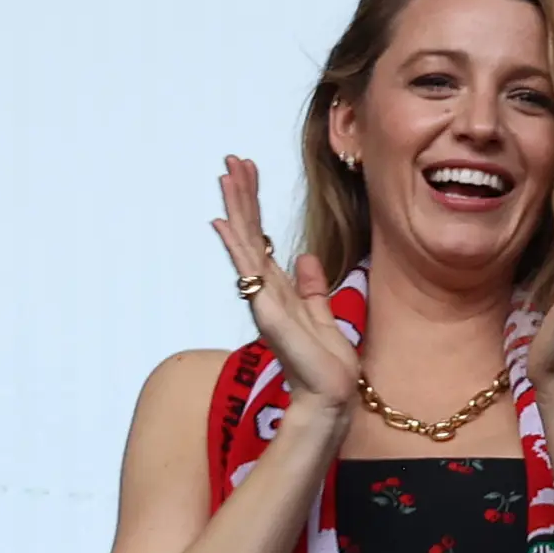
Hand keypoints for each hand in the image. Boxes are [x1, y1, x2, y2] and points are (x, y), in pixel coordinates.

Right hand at [210, 157, 358, 415]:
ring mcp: (262, 298)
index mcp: (279, 288)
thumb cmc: (325, 362)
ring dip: (237, 207)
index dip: (254, 205)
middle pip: (248, 232)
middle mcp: (265, 289)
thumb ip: (312, 287)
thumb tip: (306, 258)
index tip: (249, 173)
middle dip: (242, 195)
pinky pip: (248, 270)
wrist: (330, 392)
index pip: (261, 237)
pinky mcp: (266, 310)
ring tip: (228, 174)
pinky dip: (235, 245)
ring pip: (245, 242)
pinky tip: (223, 222)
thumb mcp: (323, 313)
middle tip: (233, 160)